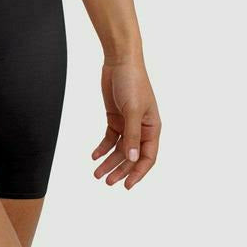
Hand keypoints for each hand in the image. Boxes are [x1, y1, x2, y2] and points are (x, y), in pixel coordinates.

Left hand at [92, 55, 160, 189]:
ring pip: (119, 149)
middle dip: (120, 169)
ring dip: (109, 161)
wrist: (120, 61)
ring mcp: (127, 123)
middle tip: (106, 182)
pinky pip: (110, 138)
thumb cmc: (133, 82)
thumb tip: (132, 158)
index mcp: (152, 128)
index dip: (138, 172)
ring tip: (97, 173)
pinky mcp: (115, 117)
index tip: (127, 185)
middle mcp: (141, 129)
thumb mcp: (132, 110)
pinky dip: (102, 147)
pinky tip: (94, 155)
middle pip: (131, 156)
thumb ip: (132, 135)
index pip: (147, 157)